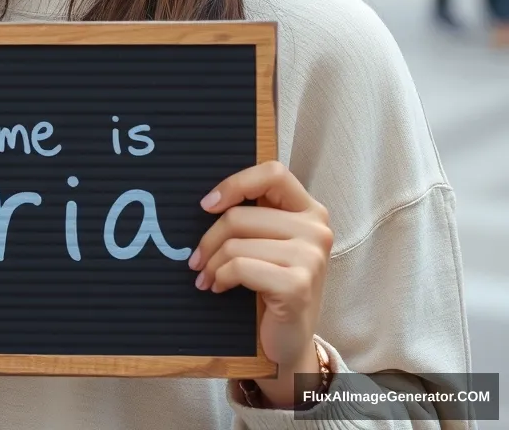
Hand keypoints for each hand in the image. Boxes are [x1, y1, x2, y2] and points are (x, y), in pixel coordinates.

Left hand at [189, 160, 332, 406]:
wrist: (290, 340)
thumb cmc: (271, 284)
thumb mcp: (267, 242)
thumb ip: (253, 215)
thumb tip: (206, 201)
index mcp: (309, 210)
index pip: (273, 172)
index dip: (235, 183)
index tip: (207, 205)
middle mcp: (316, 229)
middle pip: (241, 215)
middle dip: (209, 238)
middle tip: (196, 259)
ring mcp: (311, 257)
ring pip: (236, 243)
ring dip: (212, 263)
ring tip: (207, 276)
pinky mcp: (298, 284)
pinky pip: (240, 267)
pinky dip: (221, 277)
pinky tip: (218, 287)